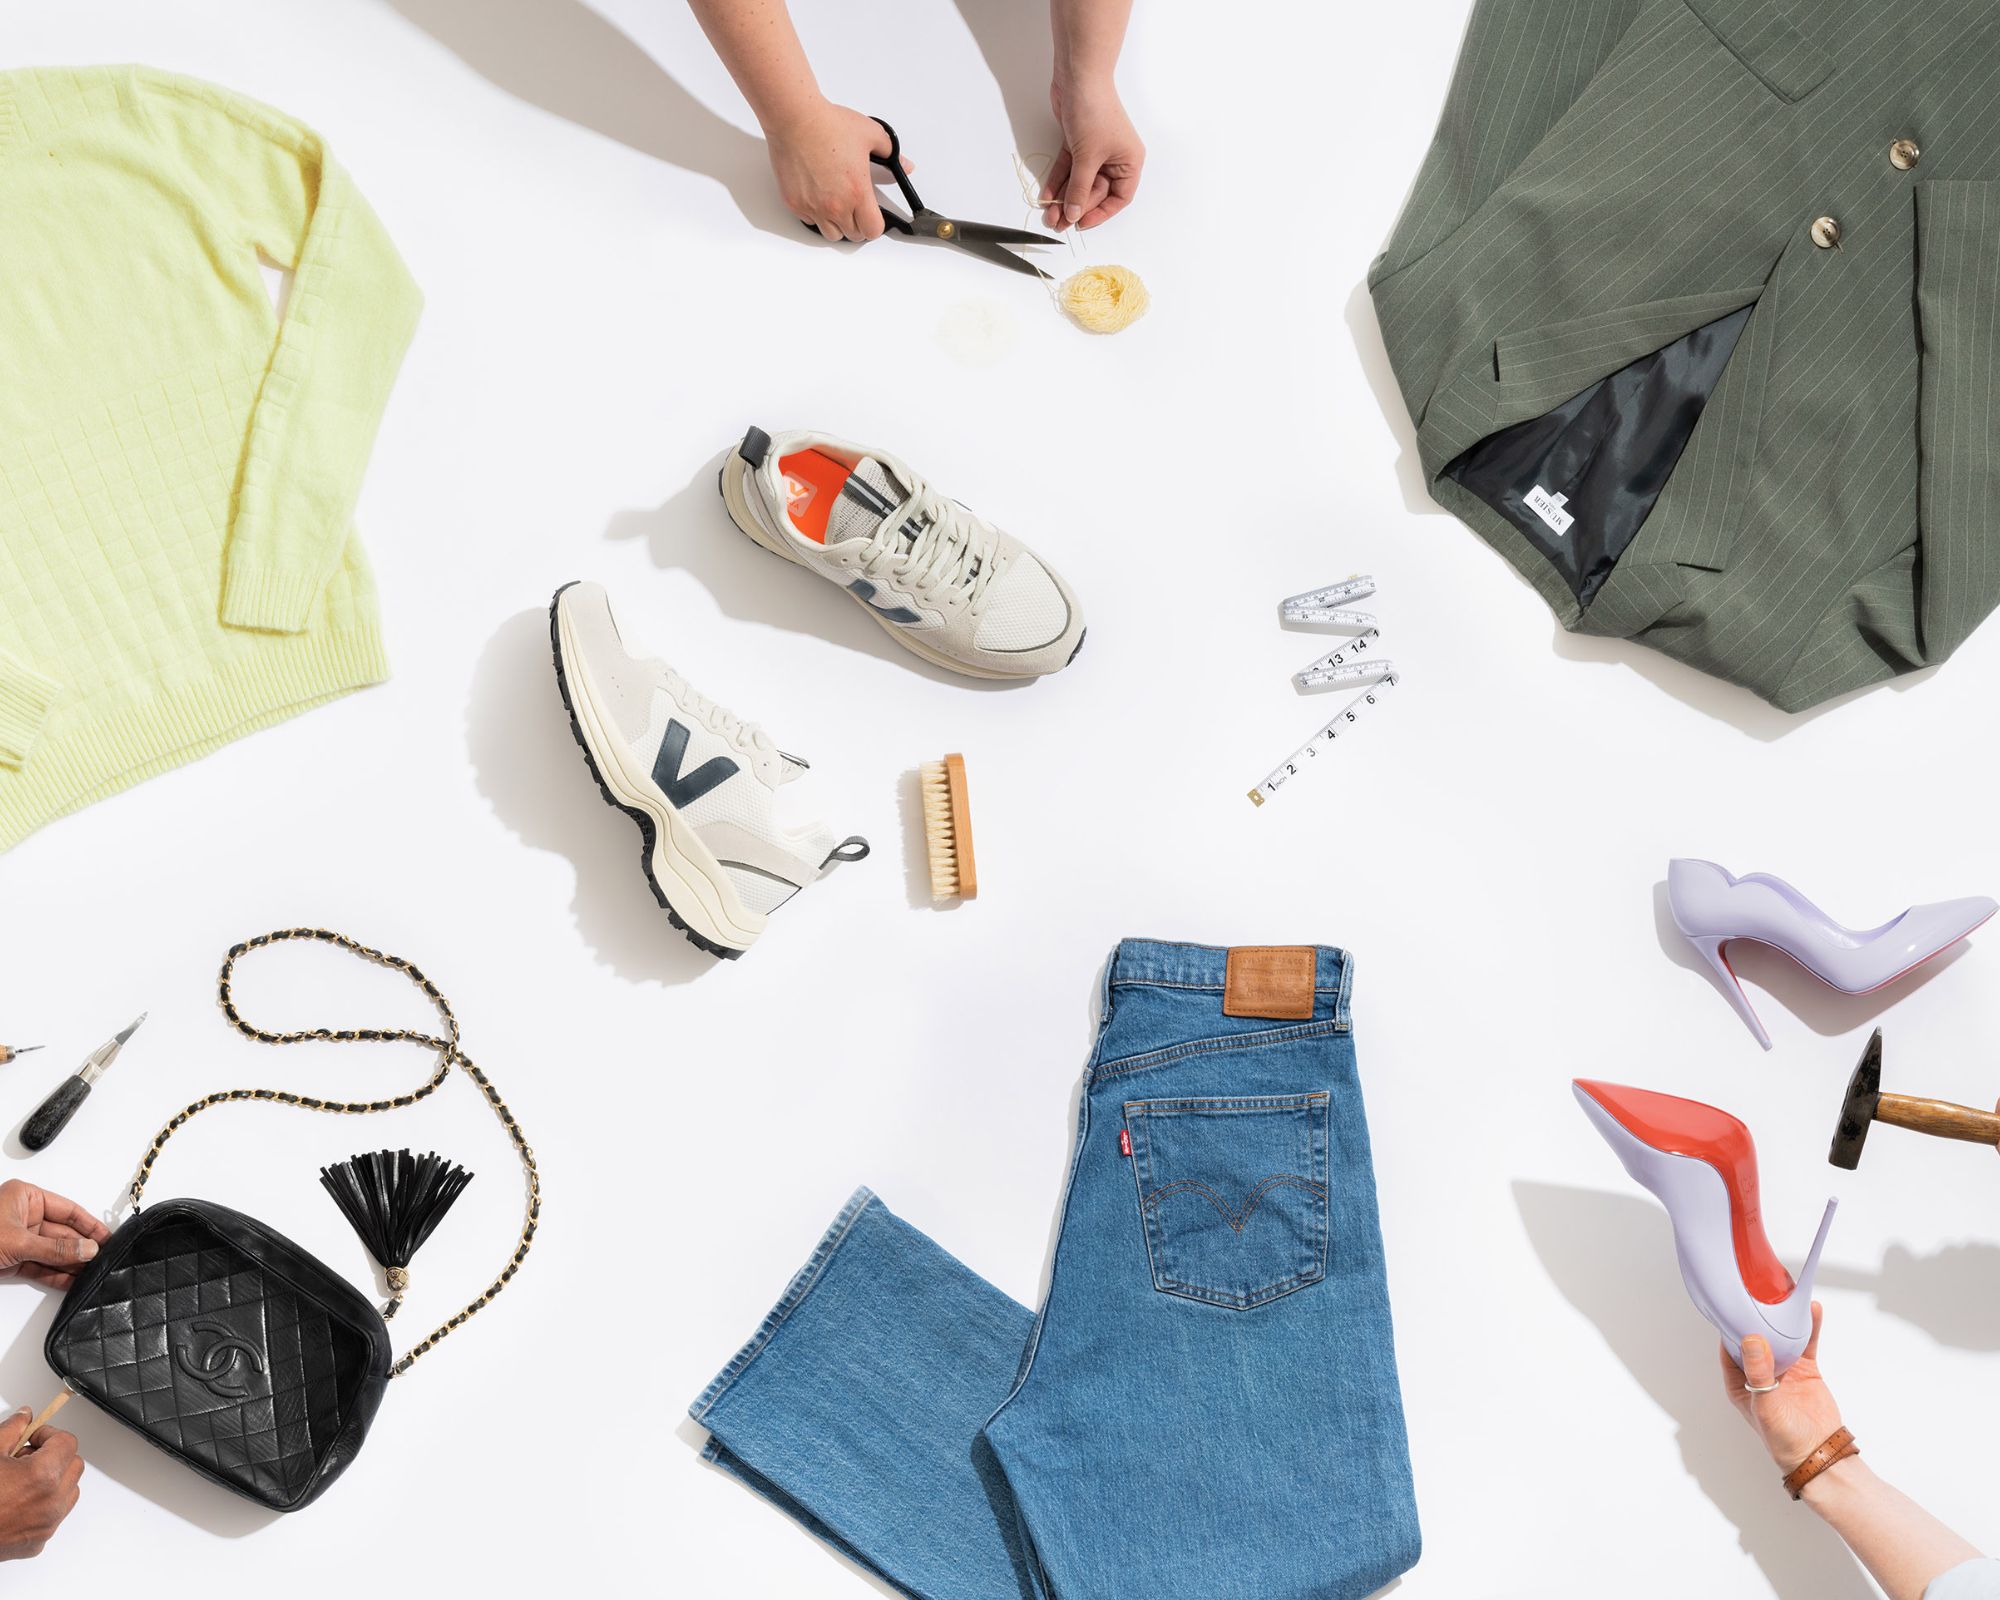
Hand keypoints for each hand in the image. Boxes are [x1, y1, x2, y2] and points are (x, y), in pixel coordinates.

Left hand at [0, 1181, 107, 1287]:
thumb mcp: (17, 1241)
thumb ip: (54, 1248)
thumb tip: (88, 1249)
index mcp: (25, 1198)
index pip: (68, 1210)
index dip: (89, 1225)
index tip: (106, 1238)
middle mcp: (24, 1216)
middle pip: (62, 1233)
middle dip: (81, 1249)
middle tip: (101, 1260)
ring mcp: (18, 1239)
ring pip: (52, 1252)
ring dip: (71, 1265)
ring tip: (91, 1274)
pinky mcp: (12, 1260)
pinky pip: (40, 1267)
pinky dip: (55, 1276)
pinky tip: (71, 1281)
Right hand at [0, 1411, 81, 1560]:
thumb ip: (11, 1430)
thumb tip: (25, 1416)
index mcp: (42, 1476)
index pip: (67, 1442)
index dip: (48, 1435)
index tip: (32, 1437)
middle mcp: (51, 1502)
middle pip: (73, 1465)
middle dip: (53, 1456)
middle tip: (23, 1458)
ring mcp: (46, 1525)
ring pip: (68, 1491)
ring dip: (52, 1481)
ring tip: (19, 1481)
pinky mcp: (37, 1542)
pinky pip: (54, 1515)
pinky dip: (43, 1505)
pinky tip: (17, 1502)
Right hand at [766, 100, 909, 242]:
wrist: (795, 119)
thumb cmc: (828, 125)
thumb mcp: (871, 134)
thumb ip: (891, 153)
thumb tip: (905, 164)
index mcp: (857, 192)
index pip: (873, 230)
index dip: (875, 225)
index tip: (873, 216)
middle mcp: (835, 206)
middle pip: (853, 235)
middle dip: (858, 224)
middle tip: (856, 206)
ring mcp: (814, 207)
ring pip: (831, 234)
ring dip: (837, 225)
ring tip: (837, 205)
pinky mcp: (795, 203)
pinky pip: (809, 221)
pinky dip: (815, 214)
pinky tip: (818, 196)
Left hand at [1041, 77, 1143, 230]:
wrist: (1078, 77)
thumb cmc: (1094, 111)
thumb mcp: (1088, 157)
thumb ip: (1080, 189)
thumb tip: (1074, 214)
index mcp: (1129, 161)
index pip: (1119, 198)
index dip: (1101, 213)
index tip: (1081, 223)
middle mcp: (1115, 157)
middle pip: (1096, 191)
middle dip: (1076, 206)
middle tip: (1058, 222)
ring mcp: (1095, 150)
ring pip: (1079, 181)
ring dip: (1064, 197)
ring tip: (1048, 214)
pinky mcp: (1077, 142)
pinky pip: (1068, 168)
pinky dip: (1057, 180)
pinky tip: (1046, 195)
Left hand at [1723, 1302, 1843, 1471]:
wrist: (1819, 1453)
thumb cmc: (1783, 1438)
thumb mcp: (1764, 1404)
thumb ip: (1758, 1372)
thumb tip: (1751, 1338)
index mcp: (1739, 1381)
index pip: (1729, 1347)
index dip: (1730, 1326)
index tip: (1733, 1303)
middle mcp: (1758, 1372)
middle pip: (1755, 1337)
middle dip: (1757, 1316)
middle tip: (1760, 1290)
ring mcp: (1783, 1369)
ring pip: (1781, 1337)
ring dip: (1784, 1318)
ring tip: (1786, 1293)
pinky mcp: (1805, 1370)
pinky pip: (1805, 1344)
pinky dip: (1809, 1327)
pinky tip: (1812, 1310)